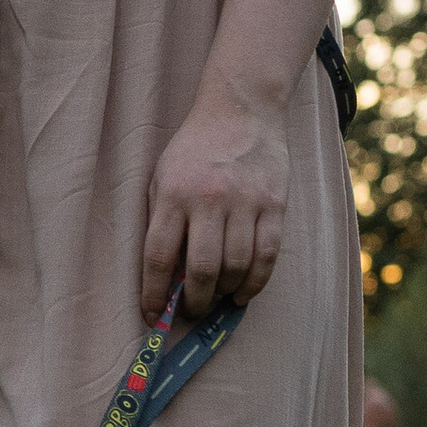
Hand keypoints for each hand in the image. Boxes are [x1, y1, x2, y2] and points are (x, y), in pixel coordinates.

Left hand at [141, 90, 289, 321]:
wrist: (240, 110)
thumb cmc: (194, 150)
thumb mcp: (162, 176)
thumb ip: (161, 221)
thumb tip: (165, 277)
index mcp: (173, 194)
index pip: (158, 256)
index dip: (153, 293)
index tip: (151, 316)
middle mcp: (209, 200)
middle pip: (201, 268)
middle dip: (194, 301)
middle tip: (191, 311)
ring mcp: (245, 202)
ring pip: (236, 266)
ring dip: (224, 293)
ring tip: (216, 300)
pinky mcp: (274, 205)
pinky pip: (267, 255)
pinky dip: (255, 282)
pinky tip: (243, 293)